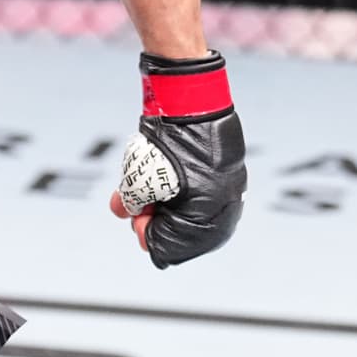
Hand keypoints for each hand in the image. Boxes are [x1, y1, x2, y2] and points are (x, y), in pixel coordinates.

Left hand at [111, 52, 246, 268]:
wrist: (194, 106)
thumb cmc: (168, 147)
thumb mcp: (138, 180)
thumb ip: (132, 205)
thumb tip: (125, 214)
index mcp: (205, 225)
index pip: (167, 250)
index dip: (144, 234)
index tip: (134, 215)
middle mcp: (224, 217)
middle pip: (181, 236)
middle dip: (154, 220)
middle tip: (136, 201)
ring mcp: (231, 198)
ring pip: (191, 216)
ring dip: (165, 205)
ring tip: (145, 185)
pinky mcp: (230, 180)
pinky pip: (203, 198)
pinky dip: (181, 192)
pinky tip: (164, 176)